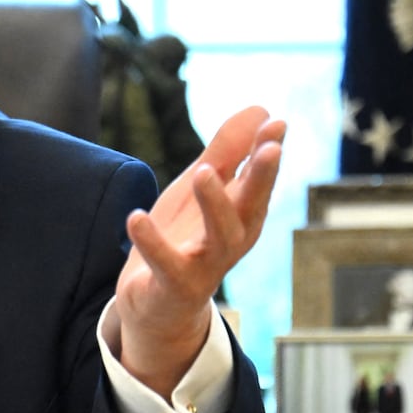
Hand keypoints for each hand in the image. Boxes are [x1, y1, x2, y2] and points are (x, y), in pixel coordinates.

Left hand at [114, 106, 284, 396]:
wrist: (157, 303)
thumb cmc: (185, 237)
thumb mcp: (200, 190)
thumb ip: (227, 152)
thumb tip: (261, 110)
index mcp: (241, 214)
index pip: (259, 180)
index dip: (267, 152)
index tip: (275, 122)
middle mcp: (231, 239)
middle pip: (252, 207)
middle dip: (262, 177)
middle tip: (269, 146)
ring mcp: (205, 264)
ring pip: (220, 237)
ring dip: (214, 204)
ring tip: (201, 171)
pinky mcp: (174, 284)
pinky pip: (166, 264)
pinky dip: (152, 242)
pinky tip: (137, 217)